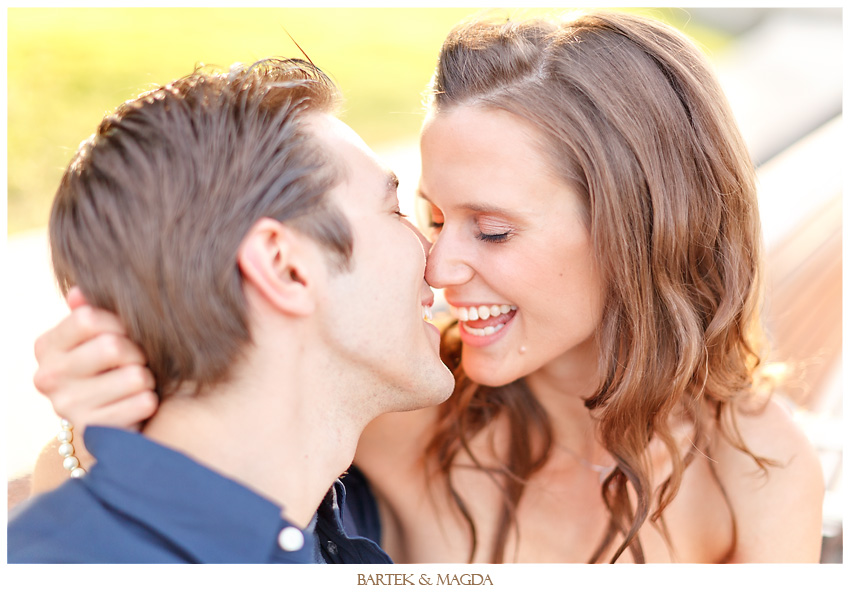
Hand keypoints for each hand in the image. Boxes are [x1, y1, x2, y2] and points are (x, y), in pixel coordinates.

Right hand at [33, 287, 157, 433]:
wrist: (104, 423)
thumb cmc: (105, 368)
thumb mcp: (93, 339)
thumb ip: (88, 312)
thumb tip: (79, 292)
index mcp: (48, 347)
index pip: (87, 318)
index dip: (118, 321)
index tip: (126, 331)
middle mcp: (49, 377)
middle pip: (112, 347)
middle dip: (137, 351)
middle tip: (138, 360)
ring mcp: (68, 407)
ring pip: (135, 376)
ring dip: (147, 377)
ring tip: (137, 382)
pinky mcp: (95, 431)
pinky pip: (144, 403)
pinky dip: (150, 401)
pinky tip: (137, 402)